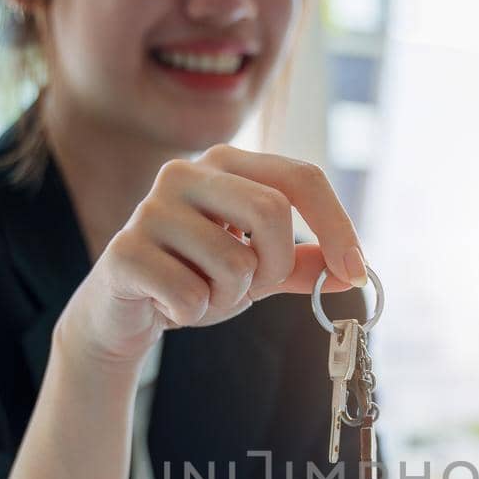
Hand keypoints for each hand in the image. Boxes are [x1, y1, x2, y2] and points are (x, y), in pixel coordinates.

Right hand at [57, 144, 366, 368]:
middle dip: (274, 266)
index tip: (357, 271)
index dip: (337, 225)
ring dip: (228, 298)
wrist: (121, 311)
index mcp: (225, 164)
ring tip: (200, 294)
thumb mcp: (256, 268)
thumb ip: (303, 265)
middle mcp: (185, 173)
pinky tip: (169, 305)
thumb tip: (355, 272)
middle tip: (250, 286)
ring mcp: (150, 209)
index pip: (300, 177)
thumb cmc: (193, 278)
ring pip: (235, 264)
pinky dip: (192, 313)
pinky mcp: (124, 251)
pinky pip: (192, 295)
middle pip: (273, 213)